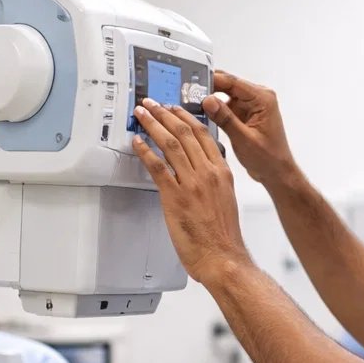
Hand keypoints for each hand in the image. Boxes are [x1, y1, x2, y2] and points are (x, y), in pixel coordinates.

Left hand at [131, 99, 250, 286]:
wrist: (223, 258)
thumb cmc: (223, 236)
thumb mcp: (226, 199)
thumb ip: (215, 181)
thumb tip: (204, 171)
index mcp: (222, 172)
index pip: (204, 134)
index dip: (186, 117)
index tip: (174, 109)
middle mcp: (208, 173)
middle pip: (185, 133)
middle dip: (165, 114)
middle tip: (152, 104)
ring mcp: (192, 184)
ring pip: (171, 144)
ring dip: (153, 125)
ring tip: (142, 116)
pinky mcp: (176, 197)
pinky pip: (158, 167)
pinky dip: (146, 151)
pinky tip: (138, 143)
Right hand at [202, 71, 298, 188]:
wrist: (276, 172)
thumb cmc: (269, 158)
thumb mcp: (244, 139)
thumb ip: (225, 118)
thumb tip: (208, 101)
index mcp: (263, 99)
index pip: (233, 82)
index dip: (212, 81)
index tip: (193, 84)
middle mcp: (258, 98)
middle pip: (228, 85)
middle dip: (209, 89)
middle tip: (189, 95)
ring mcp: (251, 105)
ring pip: (225, 95)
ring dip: (211, 100)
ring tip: (193, 105)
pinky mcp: (245, 113)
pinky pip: (226, 106)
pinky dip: (215, 110)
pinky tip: (203, 115)